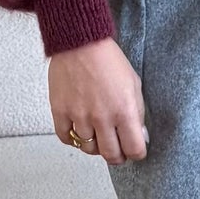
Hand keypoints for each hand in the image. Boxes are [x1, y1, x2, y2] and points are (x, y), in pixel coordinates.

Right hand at [48, 38, 147, 164]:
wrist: (80, 42)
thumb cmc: (108, 59)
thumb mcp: (134, 84)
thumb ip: (137, 112)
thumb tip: (139, 135)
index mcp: (124, 110)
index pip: (134, 149)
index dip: (137, 153)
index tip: (135, 150)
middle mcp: (101, 117)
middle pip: (110, 155)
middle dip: (117, 156)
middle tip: (118, 151)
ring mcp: (79, 116)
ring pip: (88, 149)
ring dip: (95, 146)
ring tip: (98, 136)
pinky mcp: (60, 111)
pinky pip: (66, 138)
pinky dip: (73, 139)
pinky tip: (80, 131)